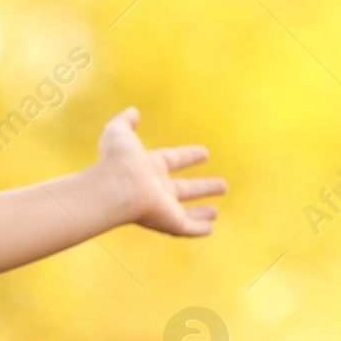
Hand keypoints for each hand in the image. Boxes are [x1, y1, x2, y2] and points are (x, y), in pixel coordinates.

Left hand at [97, 106, 225, 235]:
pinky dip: (199, 229)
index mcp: (149, 167)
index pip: (173, 160)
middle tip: (223, 185)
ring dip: (202, 212)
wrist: (117, 188)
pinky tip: (211, 229)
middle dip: (203, 187)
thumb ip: (125, 121)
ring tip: (215, 212)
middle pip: (184, 189)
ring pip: (186, 212)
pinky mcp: (170, 223)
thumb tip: (132, 111)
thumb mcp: (119, 132)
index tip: (205, 153)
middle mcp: (157, 190)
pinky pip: (187, 228)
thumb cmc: (118, 159)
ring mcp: (164, 208)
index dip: (189, 156)